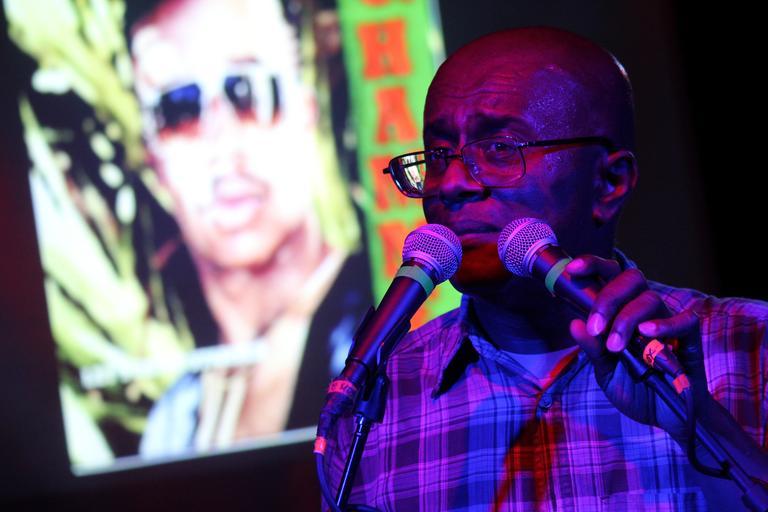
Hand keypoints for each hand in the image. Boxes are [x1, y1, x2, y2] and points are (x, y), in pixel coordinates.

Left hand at [565, 255, 705, 436]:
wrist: (666, 416)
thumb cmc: (635, 388)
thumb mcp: (606, 371)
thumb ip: (592, 348)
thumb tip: (574, 323)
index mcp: (619, 310)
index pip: (609, 276)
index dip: (592, 265)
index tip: (572, 269)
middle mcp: (642, 309)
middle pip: (630, 279)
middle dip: (607, 299)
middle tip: (595, 326)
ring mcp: (666, 319)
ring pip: (649, 299)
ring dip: (627, 320)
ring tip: (615, 346)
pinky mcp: (689, 336)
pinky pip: (683, 320)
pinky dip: (665, 324)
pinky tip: (648, 333)